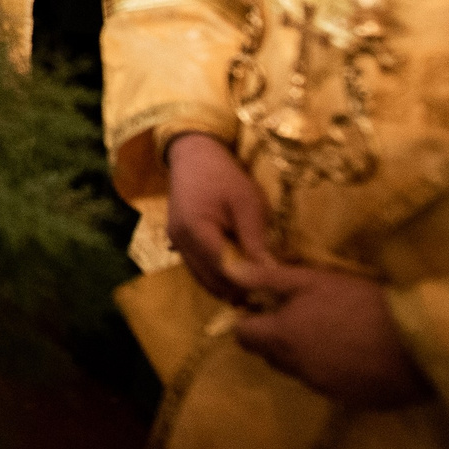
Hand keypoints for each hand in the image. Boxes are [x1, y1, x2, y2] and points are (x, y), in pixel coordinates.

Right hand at [166, 132, 276, 303]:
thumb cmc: (224, 175)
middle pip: (211, 280)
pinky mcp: (178, 242)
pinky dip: (216, 276)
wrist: (194, 156)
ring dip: (226, 286)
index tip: (272, 288)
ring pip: (202, 279)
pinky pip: (197, 269)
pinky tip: (237, 276)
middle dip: (238, 289)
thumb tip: (270, 272)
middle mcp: (180, 241)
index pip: (224, 269)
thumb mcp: (247, 201)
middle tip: (267, 293)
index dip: (248, 282)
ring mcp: (176, 243)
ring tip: (254, 288)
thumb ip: (255, 238)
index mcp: (196, 229)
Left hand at [233, 262, 430, 406]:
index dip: (250, 321)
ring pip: (299, 371)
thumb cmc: (363, 303)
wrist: (420, 341)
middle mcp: (297, 369)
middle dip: (276, 337)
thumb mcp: (312, 281)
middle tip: (303, 315)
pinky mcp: (352, 401)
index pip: (244, 337)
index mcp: (282, 339)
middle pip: (270, 355)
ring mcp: (324, 388)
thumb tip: (228, 271)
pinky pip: (329, 384)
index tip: (267, 307)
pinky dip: (333, 370)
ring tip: (333, 332)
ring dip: (305, 354)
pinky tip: (355, 353)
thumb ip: (267, 279)